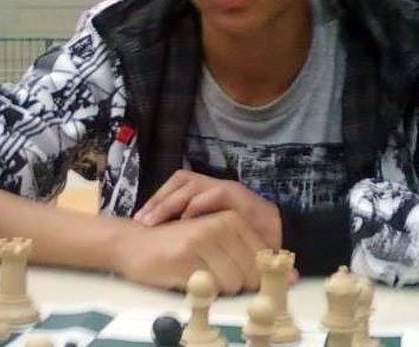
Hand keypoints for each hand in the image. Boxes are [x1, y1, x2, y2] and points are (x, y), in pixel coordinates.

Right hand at [115, 210, 263, 293]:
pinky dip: (201, 289)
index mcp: (231, 219)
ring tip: (198, 272)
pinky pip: (210, 288)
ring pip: (232, 283)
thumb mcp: (217, 242)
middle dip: (235, 283)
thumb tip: (291, 277)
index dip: (257, 276)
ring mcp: (202, 240)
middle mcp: (220, 225)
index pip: (263, 258)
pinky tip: (186, 275)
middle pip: (250, 274)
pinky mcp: (186, 257)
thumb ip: (249, 256)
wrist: (134, 243)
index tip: (243, 280)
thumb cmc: (178, 246)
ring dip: (217, 287)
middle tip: (211, 274)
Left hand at [134, 169, 281, 249]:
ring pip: (193, 183)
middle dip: (159, 200)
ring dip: (172, 201)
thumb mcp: (211, 233)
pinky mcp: (241, 197)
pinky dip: (199, 204)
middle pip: (181, 180)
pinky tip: (186, 218)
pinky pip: (216, 194)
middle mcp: (214, 186)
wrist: (279, 235)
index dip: (157, 199)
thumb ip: (192, 231)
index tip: (140, 219)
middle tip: (142, 221)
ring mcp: (228, 189)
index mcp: (206, 192)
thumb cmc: (243, 237)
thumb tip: (163, 238)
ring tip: (156, 220)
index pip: (176, 185)